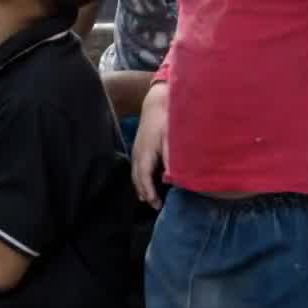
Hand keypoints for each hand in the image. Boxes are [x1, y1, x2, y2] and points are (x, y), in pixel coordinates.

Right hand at [131, 83, 169, 209]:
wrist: (155, 102)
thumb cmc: (165, 118)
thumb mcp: (170, 137)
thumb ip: (171, 157)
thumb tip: (172, 176)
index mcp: (146, 152)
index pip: (143, 177)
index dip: (149, 192)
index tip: (156, 203)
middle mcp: (138, 153)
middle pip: (137, 178)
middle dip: (145, 193)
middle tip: (156, 206)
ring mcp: (136, 150)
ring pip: (135, 173)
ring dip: (141, 187)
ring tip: (149, 199)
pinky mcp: (138, 147)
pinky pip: (137, 167)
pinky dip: (140, 178)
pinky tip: (147, 182)